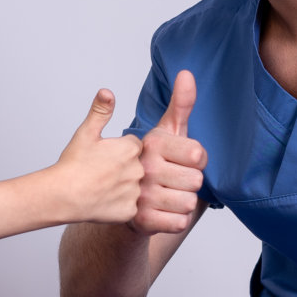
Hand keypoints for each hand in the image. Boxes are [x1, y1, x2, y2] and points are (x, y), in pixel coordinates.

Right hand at [51, 89, 144, 223]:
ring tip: (101, 188)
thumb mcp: (86, 132)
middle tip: (102, 173)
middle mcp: (138, 170)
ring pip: (133, 187)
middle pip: (136, 166)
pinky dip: (119, 205)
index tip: (105, 157)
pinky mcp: (130, 211)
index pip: (134, 146)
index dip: (118, 151)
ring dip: (122, 187)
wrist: (63, 195)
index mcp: (131, 149)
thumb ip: (100, 111)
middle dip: (122, 169)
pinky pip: (129, 206)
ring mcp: (135, 192)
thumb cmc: (73, 164)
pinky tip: (104, 202)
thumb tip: (107, 92)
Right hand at [131, 70, 205, 234]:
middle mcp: (145, 168)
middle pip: (196, 181)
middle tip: (168, 179)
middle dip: (186, 182)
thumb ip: (178, 104)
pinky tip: (161, 211)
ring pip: (189, 203)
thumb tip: (188, 74)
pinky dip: (173, 219)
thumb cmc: (140, 161)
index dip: (194, 160)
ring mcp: (142, 195)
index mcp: (150, 144)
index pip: (198, 155)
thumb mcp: (159, 130)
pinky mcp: (141, 220)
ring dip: (180, 202)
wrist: (98, 195)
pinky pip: (179, 222)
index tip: (178, 160)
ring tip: (164, 194)